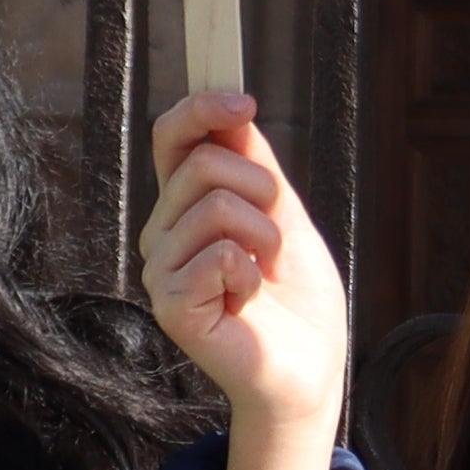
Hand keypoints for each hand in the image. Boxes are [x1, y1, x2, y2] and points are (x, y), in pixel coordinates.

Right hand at [143, 89, 347, 469]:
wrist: (309, 366)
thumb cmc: (297, 297)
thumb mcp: (285, 216)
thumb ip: (257, 166)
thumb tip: (236, 112)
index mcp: (186, 206)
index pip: (173, 138)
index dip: (201, 109)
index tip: (246, 102)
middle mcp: (163, 233)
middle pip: (202, 164)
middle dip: (262, 190)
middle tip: (277, 239)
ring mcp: (160, 270)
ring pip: (215, 206)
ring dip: (264, 236)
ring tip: (265, 273)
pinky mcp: (170, 306)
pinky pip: (216, 253)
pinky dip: (249, 272)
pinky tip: (248, 299)